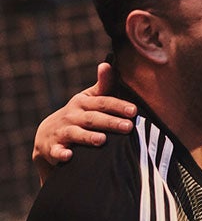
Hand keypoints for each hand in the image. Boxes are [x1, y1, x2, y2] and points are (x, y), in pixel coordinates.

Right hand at [32, 63, 136, 181]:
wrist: (49, 135)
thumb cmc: (79, 114)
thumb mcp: (90, 99)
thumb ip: (104, 85)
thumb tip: (108, 64)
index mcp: (83, 103)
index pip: (103, 102)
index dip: (118, 106)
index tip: (134, 110)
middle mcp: (72, 115)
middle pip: (93, 118)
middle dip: (110, 122)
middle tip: (128, 127)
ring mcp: (62, 131)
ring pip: (75, 134)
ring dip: (88, 137)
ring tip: (102, 140)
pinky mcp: (53, 148)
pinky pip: (56, 151)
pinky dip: (61, 153)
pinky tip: (68, 156)